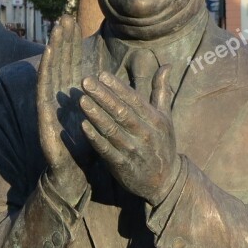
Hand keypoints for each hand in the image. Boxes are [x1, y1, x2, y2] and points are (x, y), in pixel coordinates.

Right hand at [37, 15, 88, 202]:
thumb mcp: (96, 115)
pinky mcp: (44, 113)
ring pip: (52, 70)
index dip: (72, 42)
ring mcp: (50, 102)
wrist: (73, 171)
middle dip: (63, 39)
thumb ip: (101, 95)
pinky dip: (46, 69)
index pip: (72, 62)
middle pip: (61, 61)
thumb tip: (107, 76)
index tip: (75, 20)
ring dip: (54, 48)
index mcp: (72, 94)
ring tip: (57, 28)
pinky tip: (49, 54)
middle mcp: (59, 95)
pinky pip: (45, 87)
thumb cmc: (85, 145)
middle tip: (65, 16)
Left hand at [80, 66, 178, 205]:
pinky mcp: (122, 165)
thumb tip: (166, 65)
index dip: (117, 87)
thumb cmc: (162, 143)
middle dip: (102, 96)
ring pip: (112, 130)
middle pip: (121, 112)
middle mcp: (145, 133)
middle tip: (85, 81)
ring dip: (96, 115)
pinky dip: (95, 138)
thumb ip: (161, 91)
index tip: (101, 74)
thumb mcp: (165, 117)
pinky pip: (107, 150)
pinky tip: (83, 126)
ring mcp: (134, 150)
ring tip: (81, 100)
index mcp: (155, 120)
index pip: (134, 99)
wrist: (166, 182)